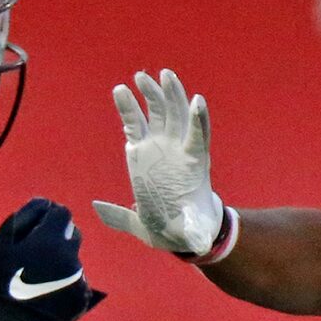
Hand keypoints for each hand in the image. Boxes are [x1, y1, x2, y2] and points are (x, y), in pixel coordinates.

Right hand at [0, 198, 104, 320]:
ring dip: (61, 262)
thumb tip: (45, 203)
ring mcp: (79, 279)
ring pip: (73, 259)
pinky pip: (77, 281)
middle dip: (58, 239)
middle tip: (37, 256)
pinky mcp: (82, 299)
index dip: (50, 219)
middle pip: (73, 235)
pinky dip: (65, 283)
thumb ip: (25, 217)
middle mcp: (71, 257)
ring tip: (39, 279)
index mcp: (51, 240)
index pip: (63, 214)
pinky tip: (48, 294)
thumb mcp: (2, 243)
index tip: (38, 230)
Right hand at [93, 69, 225, 256]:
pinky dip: (128, 109)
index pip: (199, 137)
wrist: (175, 226)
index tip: (198, 101)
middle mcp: (177, 151)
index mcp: (194, 166)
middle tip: (163, 76)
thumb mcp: (189, 233)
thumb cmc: (185, 227)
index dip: (199, 120)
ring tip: (141, 77)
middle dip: (172, 96)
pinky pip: (134, 125)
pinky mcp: (140, 150)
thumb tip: (197, 243)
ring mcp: (159, 147)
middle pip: (178, 116)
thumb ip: (192, 235)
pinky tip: (121, 92)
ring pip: (157, 114)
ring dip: (152, 94)